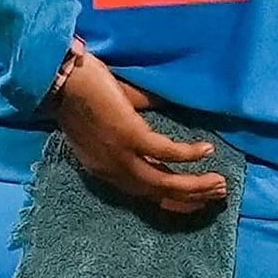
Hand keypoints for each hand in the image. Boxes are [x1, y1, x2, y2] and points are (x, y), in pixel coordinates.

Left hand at [49, 50, 227, 215]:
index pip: (143, 193)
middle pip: (157, 192)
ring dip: (194, 185)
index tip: (195, 201)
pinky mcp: (129, 136)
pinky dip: (188, 154)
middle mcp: (111, 169)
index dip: (172, 199)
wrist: (57, 76)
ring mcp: (120, 155)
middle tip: (218, 194)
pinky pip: (166, 152)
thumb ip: (136, 122)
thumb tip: (164, 110)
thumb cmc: (81, 90)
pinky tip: (207, 150)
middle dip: (190, 196)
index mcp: (104, 167)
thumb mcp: (109, 117)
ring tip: (219, 183)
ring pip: (163, 181)